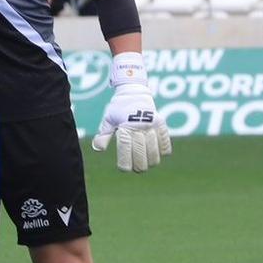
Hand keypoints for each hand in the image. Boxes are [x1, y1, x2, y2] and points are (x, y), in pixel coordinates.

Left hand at [92, 51, 171, 172]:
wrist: (133, 91)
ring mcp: (151, 123)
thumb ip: (104, 135)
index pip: (125, 147)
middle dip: (140, 163)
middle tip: (138, 170)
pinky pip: (165, 137)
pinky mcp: (160, 122)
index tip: (125, 169)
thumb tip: (97, 149)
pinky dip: (165, 147)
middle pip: (140, 149)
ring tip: (149, 165)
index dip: (125, 160)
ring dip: (152, 158)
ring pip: (154, 146)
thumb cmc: (118, 108)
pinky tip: (162, 155)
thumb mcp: (108, 120)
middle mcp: (138, 125)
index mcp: (124, 125)